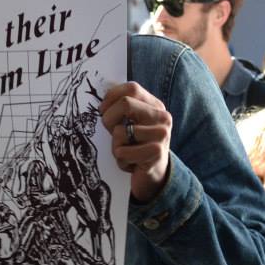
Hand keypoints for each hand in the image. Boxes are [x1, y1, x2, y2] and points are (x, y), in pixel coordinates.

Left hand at [98, 82, 171, 201]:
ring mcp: (161, 134)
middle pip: (125, 104)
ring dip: (115, 146)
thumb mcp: (131, 124)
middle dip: (109, 119)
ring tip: (126, 152)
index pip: (132, 88)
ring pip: (120, 132)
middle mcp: (162, 117)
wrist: (154, 176)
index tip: (103, 110)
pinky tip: (130, 164)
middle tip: (111, 133)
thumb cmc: (136, 147)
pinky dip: (120, 161)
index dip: (111, 97)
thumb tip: (102, 95)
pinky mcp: (156, 152)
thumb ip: (121, 108)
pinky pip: (122, 152)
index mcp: (155, 106)